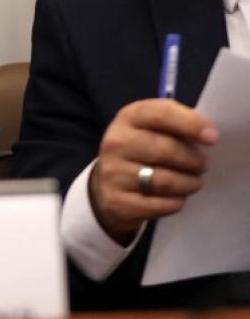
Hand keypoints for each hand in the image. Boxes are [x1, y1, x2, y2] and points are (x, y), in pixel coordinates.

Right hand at [89, 99, 218, 243]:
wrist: (107, 185)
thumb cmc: (142, 151)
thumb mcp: (153, 128)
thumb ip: (178, 124)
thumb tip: (208, 135)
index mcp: (128, 118)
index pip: (161, 114)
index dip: (191, 124)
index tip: (212, 138)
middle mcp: (116, 142)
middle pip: (167, 150)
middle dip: (194, 160)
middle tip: (202, 165)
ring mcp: (113, 173)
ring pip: (166, 181)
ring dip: (189, 183)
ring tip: (192, 182)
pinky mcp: (117, 201)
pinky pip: (162, 204)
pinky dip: (176, 202)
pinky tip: (175, 197)